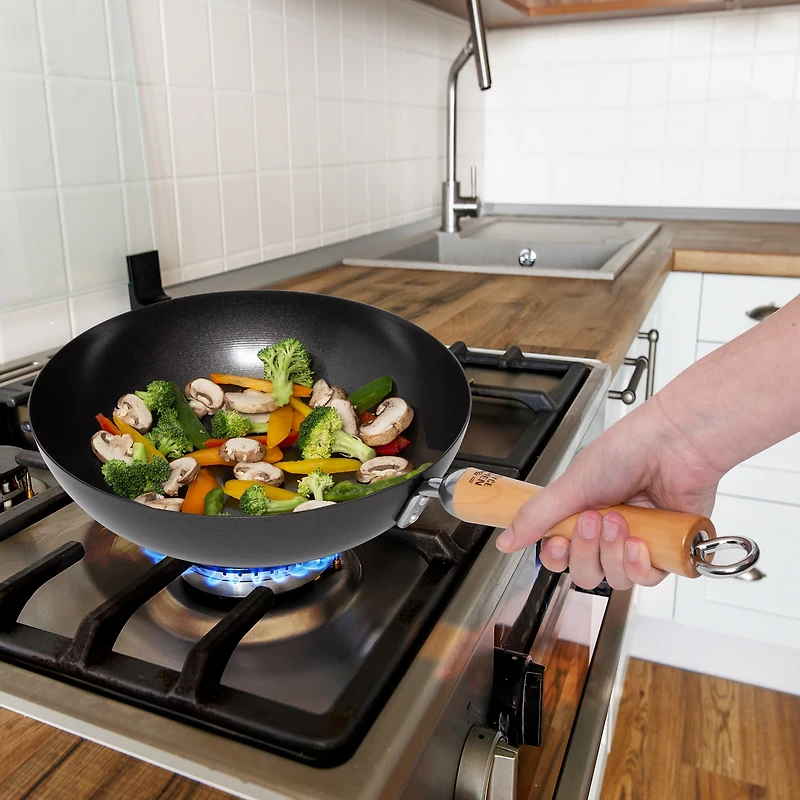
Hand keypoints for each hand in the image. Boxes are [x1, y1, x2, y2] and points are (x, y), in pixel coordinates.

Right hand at [495, 395, 721, 589]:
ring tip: (622, 522)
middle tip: (594, 521)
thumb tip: (505, 541)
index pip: (559, 553)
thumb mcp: (573, 484)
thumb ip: (537, 516)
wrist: (675, 444)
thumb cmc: (628, 450)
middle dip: (587, 551)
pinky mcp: (666, 550)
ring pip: (614, 577)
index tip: (558, 543)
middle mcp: (607, 531)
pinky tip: (641, 543)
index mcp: (580, 513)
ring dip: (613, 553)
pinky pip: (646, 578)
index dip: (555, 556)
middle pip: (584, 572)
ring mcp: (636, 541)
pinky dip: (640, 564)